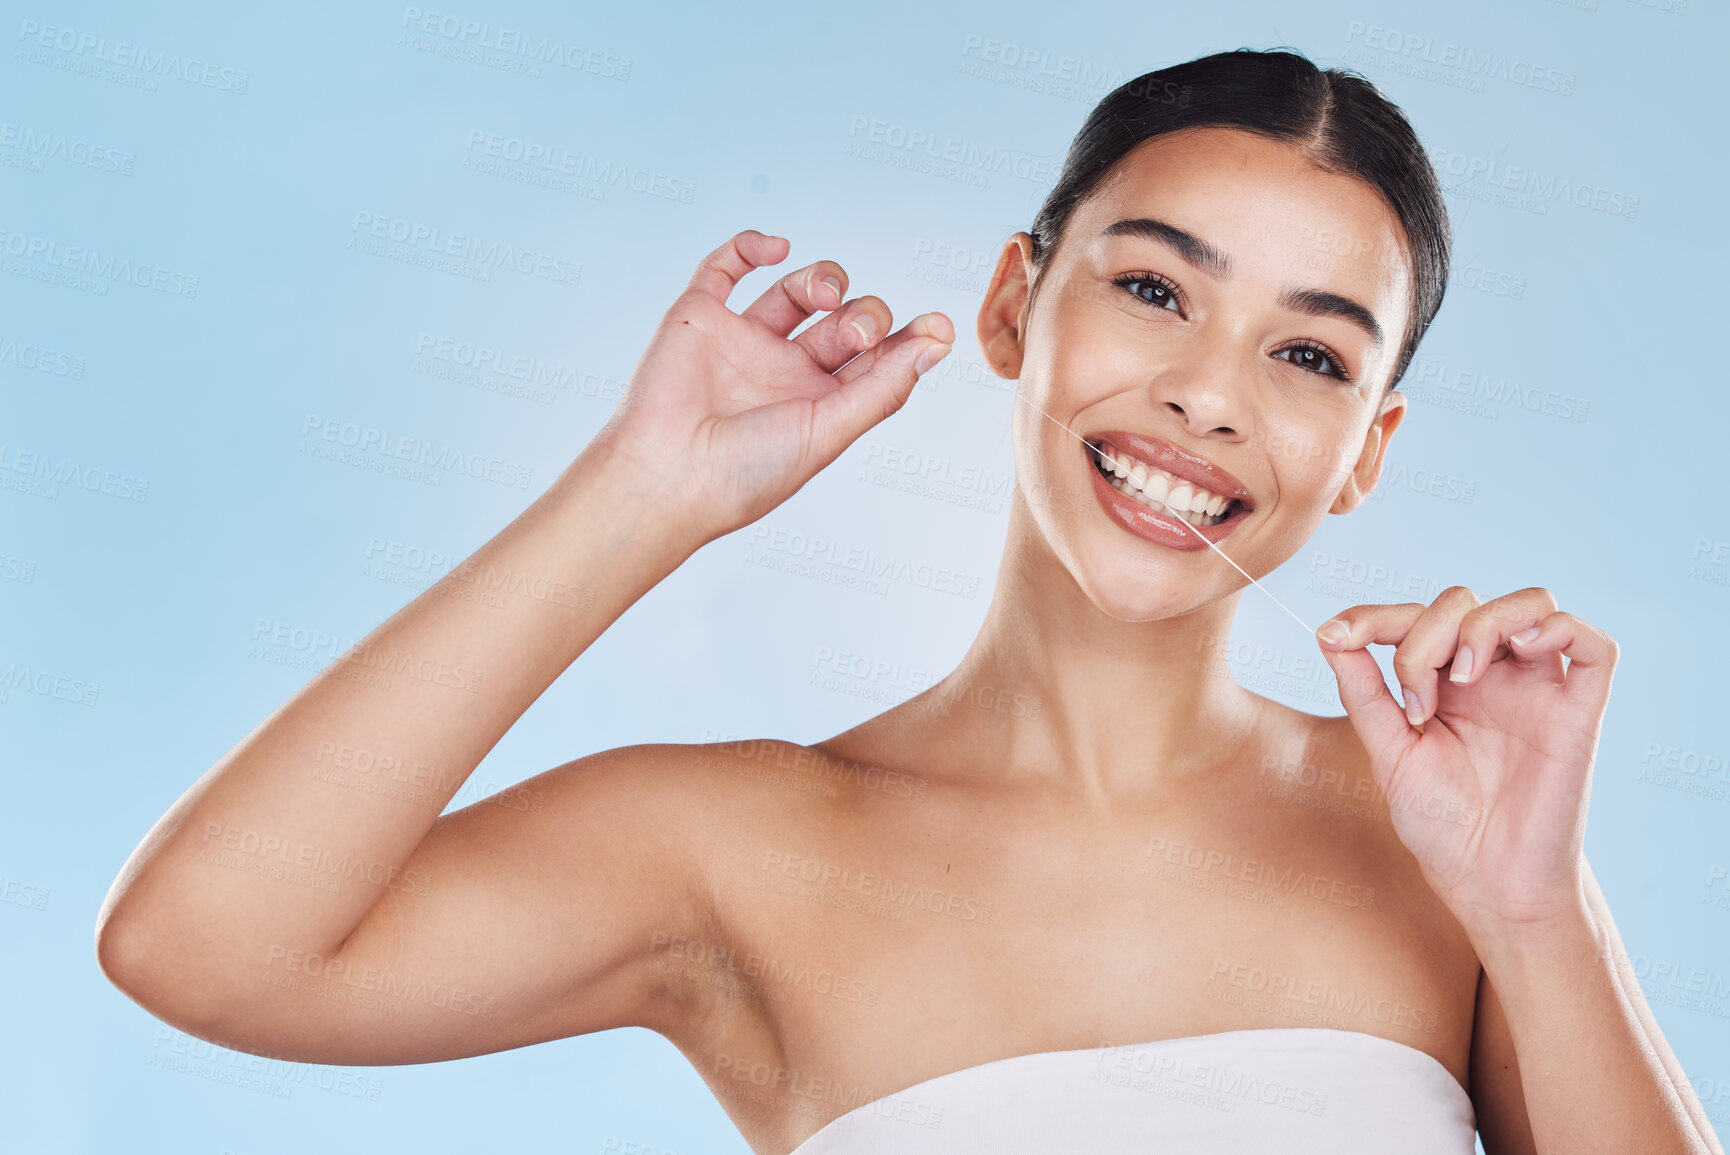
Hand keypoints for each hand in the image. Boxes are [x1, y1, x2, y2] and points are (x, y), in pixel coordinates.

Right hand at [593, 229, 954, 541]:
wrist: (666, 475)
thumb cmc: (745, 472)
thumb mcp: (829, 432)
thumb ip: (883, 387)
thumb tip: (938, 342)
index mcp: (820, 405)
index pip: (877, 360)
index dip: (907, 340)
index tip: (934, 327)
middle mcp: (785, 371)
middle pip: (845, 321)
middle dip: (864, 315)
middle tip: (857, 330)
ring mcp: (743, 341)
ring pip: (797, 289)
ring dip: (825, 279)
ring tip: (827, 294)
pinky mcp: (700, 316)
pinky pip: (726, 266)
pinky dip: (752, 245)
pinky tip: (777, 248)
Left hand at [1313, 587, 1619, 932]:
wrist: (1486, 886)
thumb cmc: (1442, 826)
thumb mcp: (1388, 752)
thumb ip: (1364, 691)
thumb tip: (1329, 632)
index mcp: (1446, 683)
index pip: (1417, 618)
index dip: (1375, 616)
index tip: (1336, 636)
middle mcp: (1494, 677)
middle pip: (1464, 604)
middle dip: (1424, 636)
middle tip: (1416, 707)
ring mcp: (1539, 691)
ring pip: (1531, 603)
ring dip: (1484, 624)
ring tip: (1461, 678)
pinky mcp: (1579, 714)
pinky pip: (1594, 647)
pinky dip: (1559, 628)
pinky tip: (1520, 650)